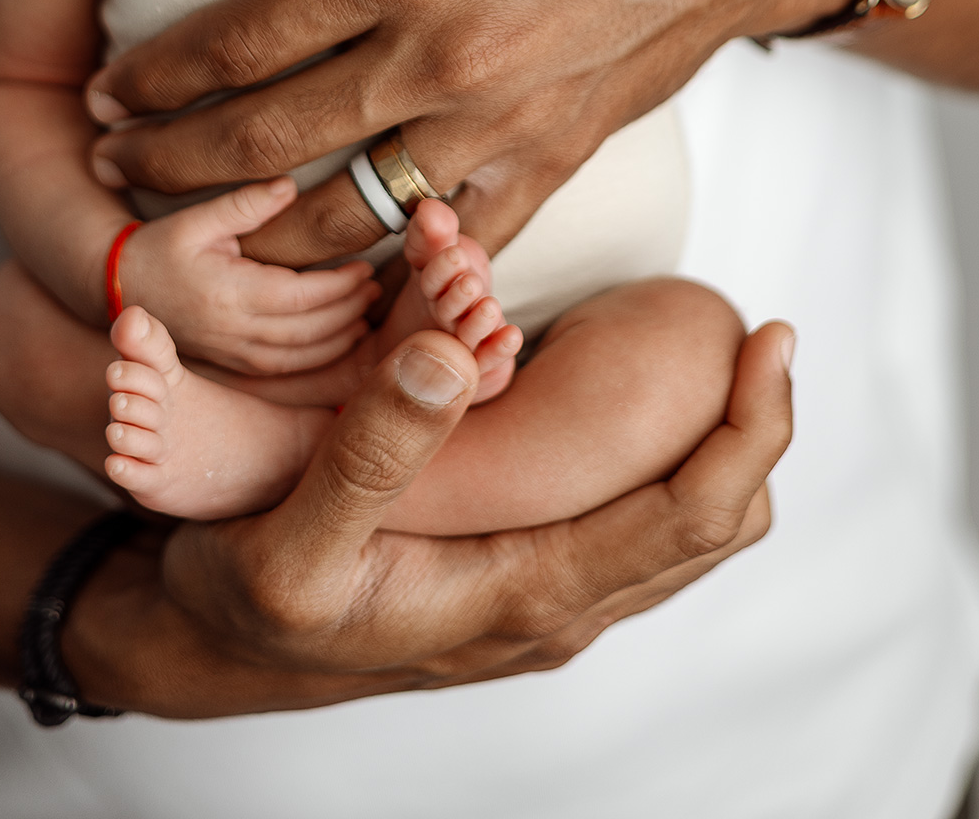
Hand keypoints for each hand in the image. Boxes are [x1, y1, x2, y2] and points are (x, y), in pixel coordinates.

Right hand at [63, 319, 795, 716]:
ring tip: (724, 355)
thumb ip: (369, 450)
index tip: (771, 339)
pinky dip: (665, 460)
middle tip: (764, 332)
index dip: (750, 428)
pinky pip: (629, 524)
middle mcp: (552, 605)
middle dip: (756, 431)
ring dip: (717, 448)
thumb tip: (448, 355)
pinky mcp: (518, 574)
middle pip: (713, 526)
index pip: (689, 517)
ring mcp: (540, 595)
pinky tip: (643, 398)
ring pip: (680, 530)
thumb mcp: (289, 533)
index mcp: (520, 594)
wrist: (207, 644)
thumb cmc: (245, 595)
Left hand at [86, 0, 877, 269]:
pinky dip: (388, 271)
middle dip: (170, 162)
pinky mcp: (553, 164)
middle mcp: (436, 53)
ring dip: (256, 236)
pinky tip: (340, 278)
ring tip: (203, 237)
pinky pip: (452, 246)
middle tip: (116, 166)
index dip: (156, 77)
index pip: (237, 39)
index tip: (109, 93)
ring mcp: (497, 123)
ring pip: (342, 217)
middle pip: (262, 138)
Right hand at [116, 179, 379, 372]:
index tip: (365, 266)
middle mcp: (235, 330)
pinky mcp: (232, 363)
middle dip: (348, 311)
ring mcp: (233, 352)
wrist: (118, 287)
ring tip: (364, 311)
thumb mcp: (197, 218)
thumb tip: (289, 186)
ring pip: (301, 356)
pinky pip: (285, 369)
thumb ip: (245, 204)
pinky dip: (317, 358)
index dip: (339, 285)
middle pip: (309, 330)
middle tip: (375, 288)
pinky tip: (337, 339)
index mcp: (230, 293)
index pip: (301, 297)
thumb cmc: (159, 247)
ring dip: (339, 337)